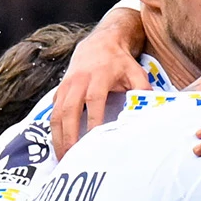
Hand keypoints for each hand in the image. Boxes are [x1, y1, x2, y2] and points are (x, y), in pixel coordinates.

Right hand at [50, 23, 149, 156]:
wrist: (100, 43)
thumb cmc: (121, 63)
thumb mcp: (136, 72)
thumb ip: (142, 90)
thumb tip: (148, 112)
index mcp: (98, 76)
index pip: (94, 101)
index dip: (93, 120)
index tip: (93, 141)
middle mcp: (78, 81)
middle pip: (69, 110)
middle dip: (69, 135)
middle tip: (71, 157)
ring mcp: (66, 86)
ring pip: (56, 113)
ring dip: (57, 136)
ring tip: (61, 158)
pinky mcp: (60, 90)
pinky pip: (52, 111)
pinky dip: (54, 130)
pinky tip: (58, 146)